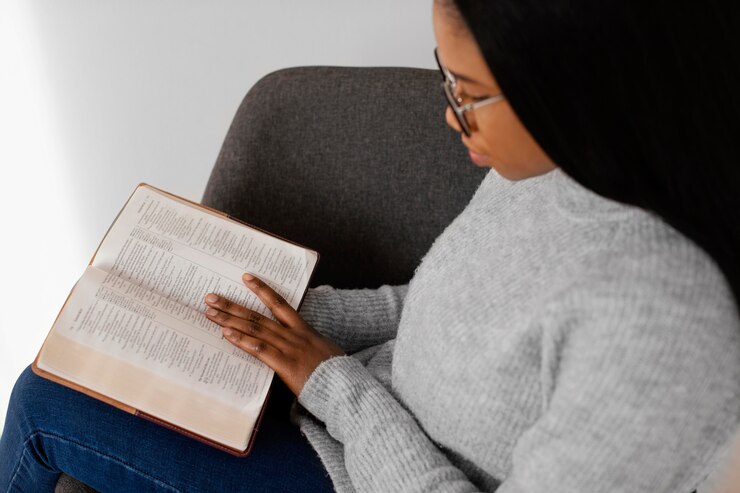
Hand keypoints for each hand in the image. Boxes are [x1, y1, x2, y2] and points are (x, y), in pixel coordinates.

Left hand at [204, 273, 344, 395]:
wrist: (344, 385)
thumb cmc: (334, 371)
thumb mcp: (322, 350)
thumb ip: (306, 343)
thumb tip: (294, 342)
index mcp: (303, 329)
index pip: (279, 302)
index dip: (261, 289)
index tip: (245, 277)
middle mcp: (293, 334)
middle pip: (258, 316)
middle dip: (232, 305)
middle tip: (211, 297)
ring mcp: (289, 348)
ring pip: (255, 329)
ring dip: (230, 321)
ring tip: (211, 313)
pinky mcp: (285, 364)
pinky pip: (261, 349)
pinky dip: (243, 341)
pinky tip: (227, 335)